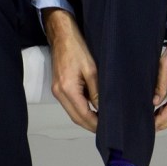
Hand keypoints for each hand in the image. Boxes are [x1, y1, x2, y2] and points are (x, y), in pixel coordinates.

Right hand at [43, 8, 97, 132]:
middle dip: (91, 125)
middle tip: (108, 130)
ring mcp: (57, 91)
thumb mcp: (92, 69)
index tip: (109, 129)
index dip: (96, 124)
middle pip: (76, 118)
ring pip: (73, 113)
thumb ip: (97, 91)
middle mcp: (59, 93)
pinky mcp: (58, 88)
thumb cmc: (77, 47)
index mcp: (67, 89)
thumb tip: (104, 109)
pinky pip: (71, 105)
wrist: (62, 36)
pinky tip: (93, 110)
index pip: (83, 115)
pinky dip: (82, 110)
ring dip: (87, 119)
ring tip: (103, 121)